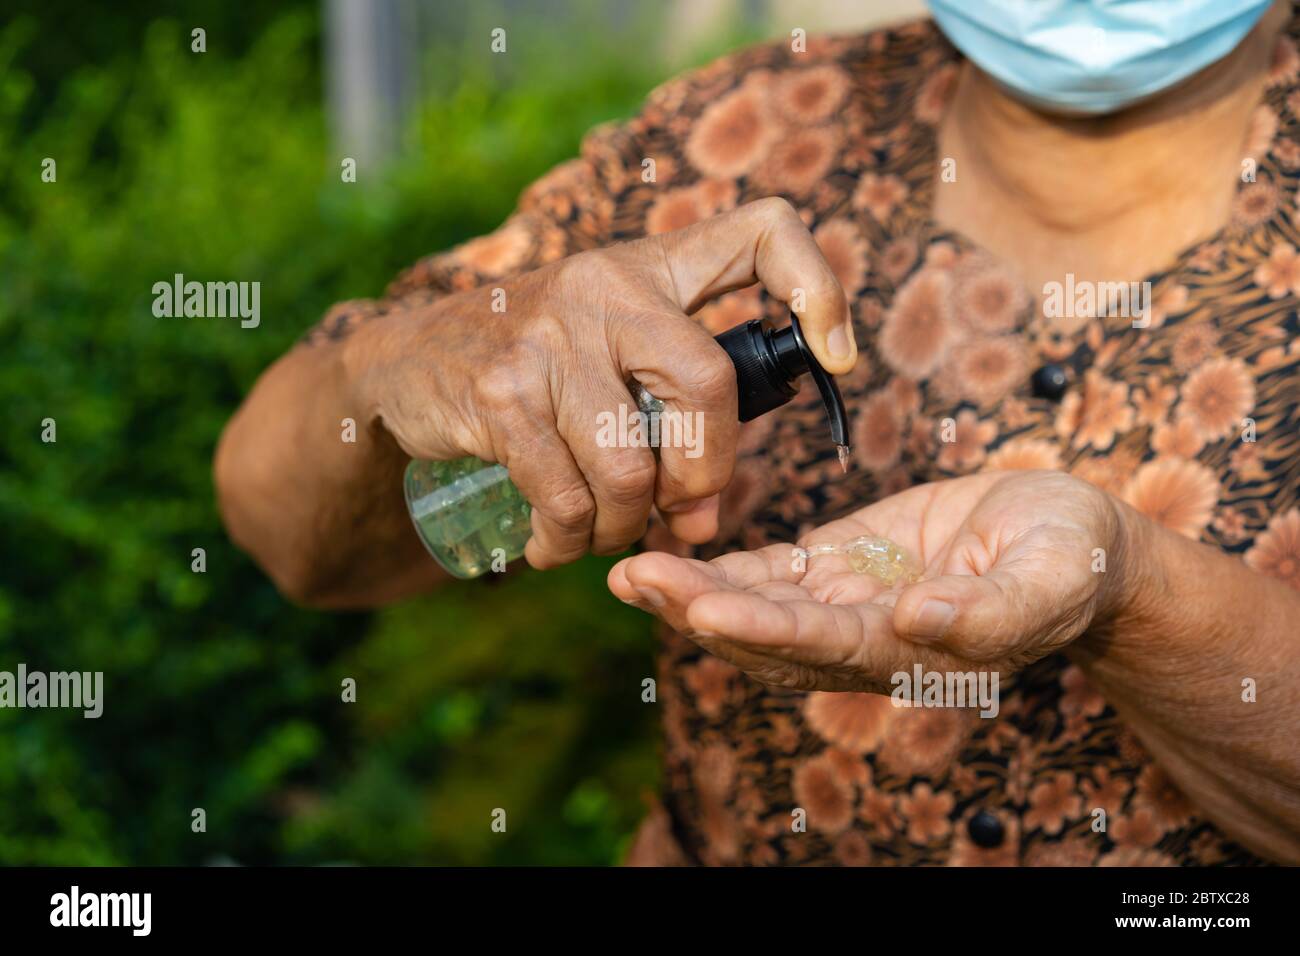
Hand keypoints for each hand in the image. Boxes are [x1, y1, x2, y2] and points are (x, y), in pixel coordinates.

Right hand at [352, 198, 855, 569]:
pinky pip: (566, 497)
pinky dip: (568, 541)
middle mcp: (606, 285)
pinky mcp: (499, 391)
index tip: (836, 357)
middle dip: (704, 474)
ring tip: (602, 533)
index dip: (817, 287)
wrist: (407, 363)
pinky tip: (552, 545)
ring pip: (629, 465)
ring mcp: (549, 335)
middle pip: (706, 384)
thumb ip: (670, 415)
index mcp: (651, 268)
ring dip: (624, 525)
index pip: (760, 233)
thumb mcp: (610, 350)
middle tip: (680, 513)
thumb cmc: (538, 368)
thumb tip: (703, 518)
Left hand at [608, 470, 1130, 692]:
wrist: (1068, 540)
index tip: (702, 611)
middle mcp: (864, 639)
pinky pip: (769, 573)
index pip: (823, 647)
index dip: (761, 632)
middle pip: (766, 637)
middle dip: (697, 611)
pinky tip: (667, 553)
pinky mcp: (837, 566)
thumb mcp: (1054, 576)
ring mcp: (845, 603)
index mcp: (912, 653)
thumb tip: (914, 622)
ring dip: (690, 591)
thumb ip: (992, 609)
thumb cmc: (1072, 559)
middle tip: (632, 580)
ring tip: (627, 571)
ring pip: (755, 606)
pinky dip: (719, 566)